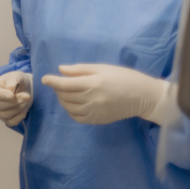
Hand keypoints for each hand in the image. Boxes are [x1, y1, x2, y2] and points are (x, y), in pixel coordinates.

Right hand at [0, 71, 32, 126]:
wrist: (24, 89)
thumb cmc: (17, 81)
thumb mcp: (16, 75)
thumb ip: (13, 80)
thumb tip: (10, 88)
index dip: (1, 95)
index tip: (12, 95)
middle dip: (14, 102)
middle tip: (26, 96)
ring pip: (5, 115)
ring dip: (19, 108)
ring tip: (26, 99)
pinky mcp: (5, 120)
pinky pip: (11, 122)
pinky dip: (20, 116)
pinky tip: (24, 108)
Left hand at [41, 64, 172, 124]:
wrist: (144, 97)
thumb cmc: (124, 77)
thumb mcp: (102, 68)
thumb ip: (80, 69)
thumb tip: (60, 70)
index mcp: (93, 83)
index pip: (65, 84)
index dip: (52, 81)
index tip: (44, 79)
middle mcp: (92, 99)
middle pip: (65, 96)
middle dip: (57, 89)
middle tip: (59, 84)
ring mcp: (95, 112)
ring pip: (69, 107)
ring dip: (62, 100)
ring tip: (65, 93)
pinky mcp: (98, 120)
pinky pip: (77, 118)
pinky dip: (70, 111)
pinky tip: (73, 104)